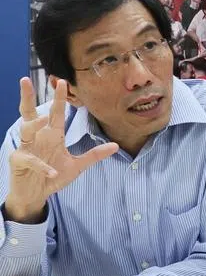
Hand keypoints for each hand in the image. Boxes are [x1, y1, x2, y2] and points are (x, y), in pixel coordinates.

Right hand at [5, 79, 117, 222]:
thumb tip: (116, 146)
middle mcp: (38, 137)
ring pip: (26, 129)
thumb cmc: (53, 176)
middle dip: (28, 97)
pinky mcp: (19, 161)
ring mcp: (26, 148)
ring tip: (46, 118)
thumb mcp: (77, 166)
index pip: (56, 113)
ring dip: (36, 124)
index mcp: (52, 135)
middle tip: (26, 80)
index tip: (63, 82)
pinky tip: (52, 172)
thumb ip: (94, 155)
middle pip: (30, 113)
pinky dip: (41, 166)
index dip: (59, 98)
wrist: (37, 195)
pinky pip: (30, 159)